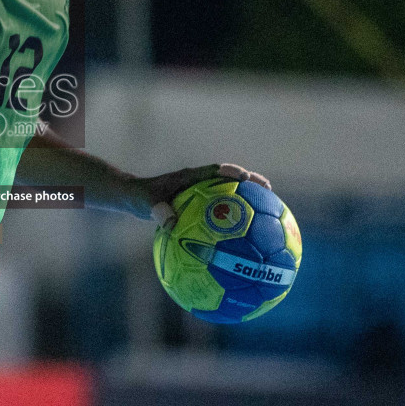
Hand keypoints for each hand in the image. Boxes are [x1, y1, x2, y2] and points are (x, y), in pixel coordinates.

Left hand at [143, 163, 270, 228]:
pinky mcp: (201, 203)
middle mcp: (199, 182)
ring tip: (269, 208)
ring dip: (248, 198)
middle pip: (229, 178)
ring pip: (229, 192)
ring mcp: (202, 191)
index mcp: (189, 177)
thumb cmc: (140, 198)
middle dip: (249, 181)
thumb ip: (156, 211)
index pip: (213, 171)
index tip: (243, 176)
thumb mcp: (145, 203)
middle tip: (268, 188)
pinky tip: (247, 234)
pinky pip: (221, 208)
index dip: (229, 172)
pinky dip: (235, 216)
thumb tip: (169, 224)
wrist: (136, 196)